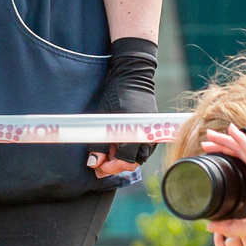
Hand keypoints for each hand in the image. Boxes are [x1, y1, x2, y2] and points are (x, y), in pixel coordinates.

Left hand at [87, 36, 158, 178]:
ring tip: (108, 152)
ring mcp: (152, 134)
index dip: (110, 167)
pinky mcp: (152, 131)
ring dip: (123, 159)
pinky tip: (118, 145)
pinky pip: (143, 149)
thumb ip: (99, 143)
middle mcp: (148, 136)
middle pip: (133, 163)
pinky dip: (130, 152)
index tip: (97, 166)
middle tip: (100, 162)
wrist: (133, 78)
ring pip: (138, 157)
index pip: (125, 161)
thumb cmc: (116, 96)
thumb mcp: (103, 120)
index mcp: (135, 133)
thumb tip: (93, 164)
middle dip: (116, 166)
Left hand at [199, 124, 245, 240]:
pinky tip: (231, 131)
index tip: (210, 152)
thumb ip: (229, 226)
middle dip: (224, 144)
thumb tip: (211, 226)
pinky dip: (242, 139)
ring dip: (228, 139)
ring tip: (210, 134)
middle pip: (243, 152)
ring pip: (245, 148)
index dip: (228, 154)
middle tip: (206, 140)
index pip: (244, 161)